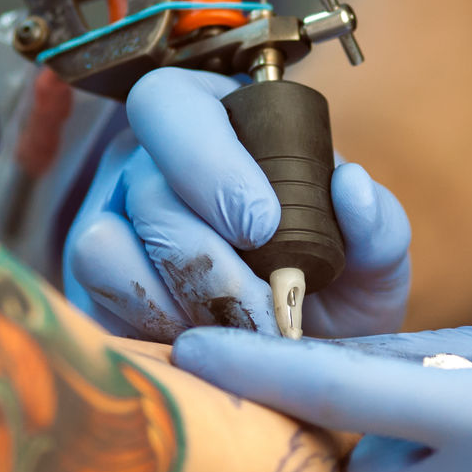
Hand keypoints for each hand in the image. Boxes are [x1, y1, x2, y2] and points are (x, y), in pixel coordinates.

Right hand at [63, 68, 410, 340]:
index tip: (263, 226)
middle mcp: (150, 165)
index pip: (172, 104)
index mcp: (217, 124)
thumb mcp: (374, 263)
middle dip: (208, 260)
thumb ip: (378, 226)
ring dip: (176, 301)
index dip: (208, 161)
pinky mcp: (93, 289)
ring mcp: (112, 224)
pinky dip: (151, 329)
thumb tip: (351, 185)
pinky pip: (94, 301)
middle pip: (145, 188)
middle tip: (264, 311)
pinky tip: (203, 347)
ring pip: (103, 245)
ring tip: (239, 333)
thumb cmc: (335, 294)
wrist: (307, 366)